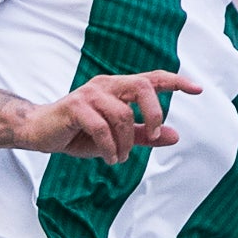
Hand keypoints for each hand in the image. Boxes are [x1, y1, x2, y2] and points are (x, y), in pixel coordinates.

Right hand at [15, 69, 200, 163]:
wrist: (39, 133)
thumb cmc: (77, 133)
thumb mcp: (117, 137)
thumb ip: (144, 135)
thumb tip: (174, 135)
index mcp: (118, 88)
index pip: (151, 79)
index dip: (176, 81)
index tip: (198, 89)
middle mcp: (105, 85)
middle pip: (143, 87)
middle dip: (154, 113)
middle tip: (152, 135)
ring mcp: (89, 94)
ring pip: (123, 115)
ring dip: (127, 142)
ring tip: (120, 157)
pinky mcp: (75, 107)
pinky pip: (102, 128)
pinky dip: (110, 148)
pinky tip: (110, 158)